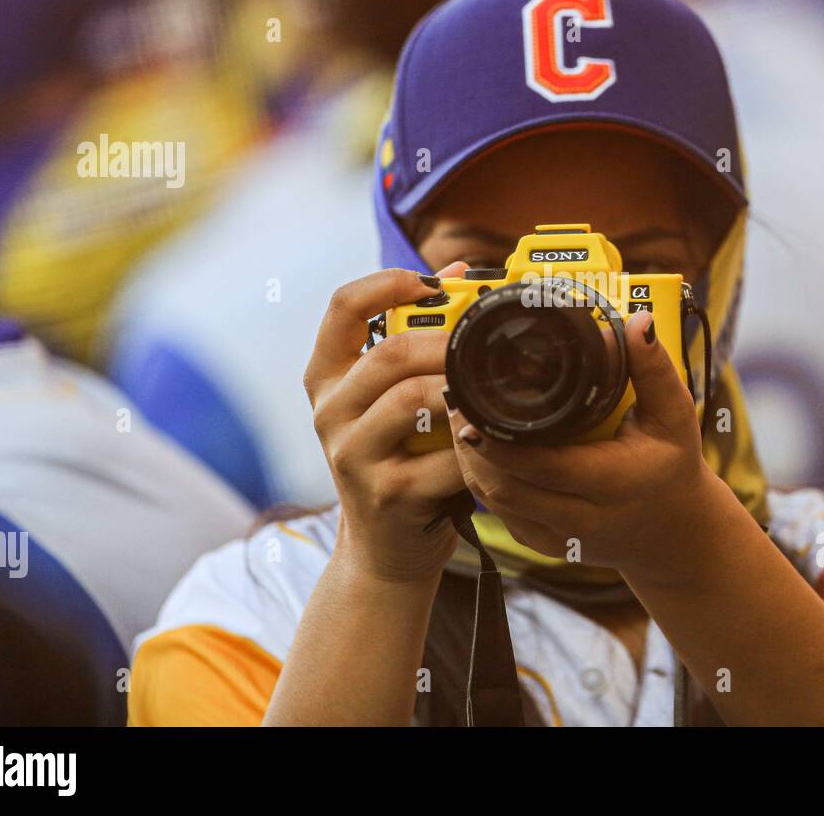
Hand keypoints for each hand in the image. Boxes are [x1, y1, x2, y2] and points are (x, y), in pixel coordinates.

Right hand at [304, 262, 467, 582]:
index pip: (342, 307)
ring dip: (463, 389)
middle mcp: (330, 413)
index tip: (434, 283)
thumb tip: (458, 274)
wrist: (386, 548)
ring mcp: (353, 456)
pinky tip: (495, 440)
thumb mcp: (394, 399)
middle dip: (448, 341)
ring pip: (413, 398)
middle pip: (390, 352)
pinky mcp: (387, 495)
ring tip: (492, 390)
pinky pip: (444, 455)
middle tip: (486, 344)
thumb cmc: (401, 459)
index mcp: (328, 378)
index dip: (389, 283)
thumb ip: (416, 341)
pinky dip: (477, 443)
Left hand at [443, 309, 731, 581]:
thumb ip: (653, 369)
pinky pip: (500, 513)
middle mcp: (582, 517)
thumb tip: (639, 322)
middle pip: (506, 487)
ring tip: (457, 416)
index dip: (499, 442)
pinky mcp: (543, 544)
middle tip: (453, 399)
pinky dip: (481, 480)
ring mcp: (559, 537)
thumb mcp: (674, 416)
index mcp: (612, 483)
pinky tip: (473, 448)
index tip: (471, 406)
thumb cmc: (672, 467)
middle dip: (471, 445)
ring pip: (495, 502)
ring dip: (469, 461)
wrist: (675, 534)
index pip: (542, 466)